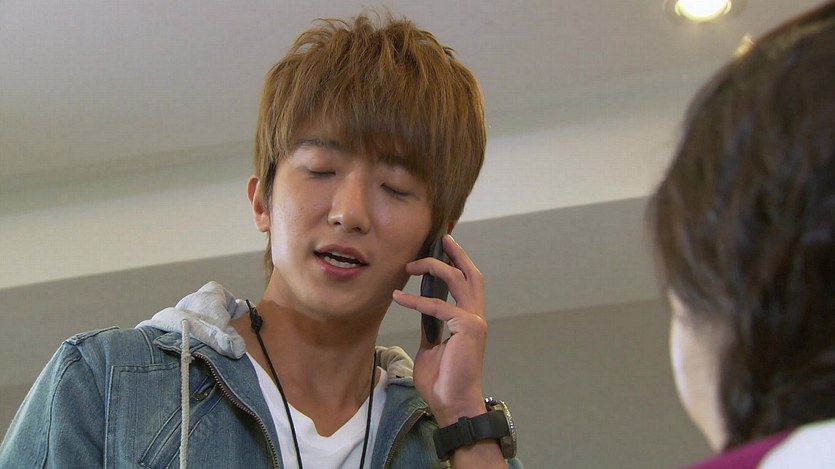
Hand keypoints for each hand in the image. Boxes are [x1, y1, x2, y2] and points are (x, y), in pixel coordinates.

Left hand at [392, 234, 487, 424]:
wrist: (453, 403)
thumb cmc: (443, 380)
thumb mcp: (432, 346)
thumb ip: (431, 327)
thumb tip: (421, 313)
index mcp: (470, 320)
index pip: (467, 284)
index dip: (458, 263)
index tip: (444, 248)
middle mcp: (476, 316)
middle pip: (471, 274)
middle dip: (457, 253)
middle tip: (442, 238)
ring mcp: (475, 321)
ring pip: (459, 280)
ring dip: (435, 267)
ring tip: (412, 265)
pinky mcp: (468, 328)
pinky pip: (439, 306)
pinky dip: (416, 300)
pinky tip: (399, 297)